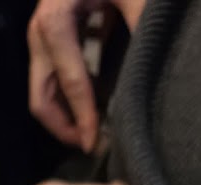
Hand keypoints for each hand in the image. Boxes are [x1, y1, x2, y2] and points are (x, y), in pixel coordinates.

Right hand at [27, 0, 146, 151]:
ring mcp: (41, 35)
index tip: (96, 145)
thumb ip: (140, 25)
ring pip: (44, 92)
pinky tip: (93, 110)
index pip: (72, 82)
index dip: (84, 118)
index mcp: (55, 20)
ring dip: (65, 117)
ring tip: (92, 134)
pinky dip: (71, 99)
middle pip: (41, 97)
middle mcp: (40, 31)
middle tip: (91, 147)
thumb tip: (160, 68)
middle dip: (64, 127)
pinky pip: (55, 79)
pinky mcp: (52, 36)